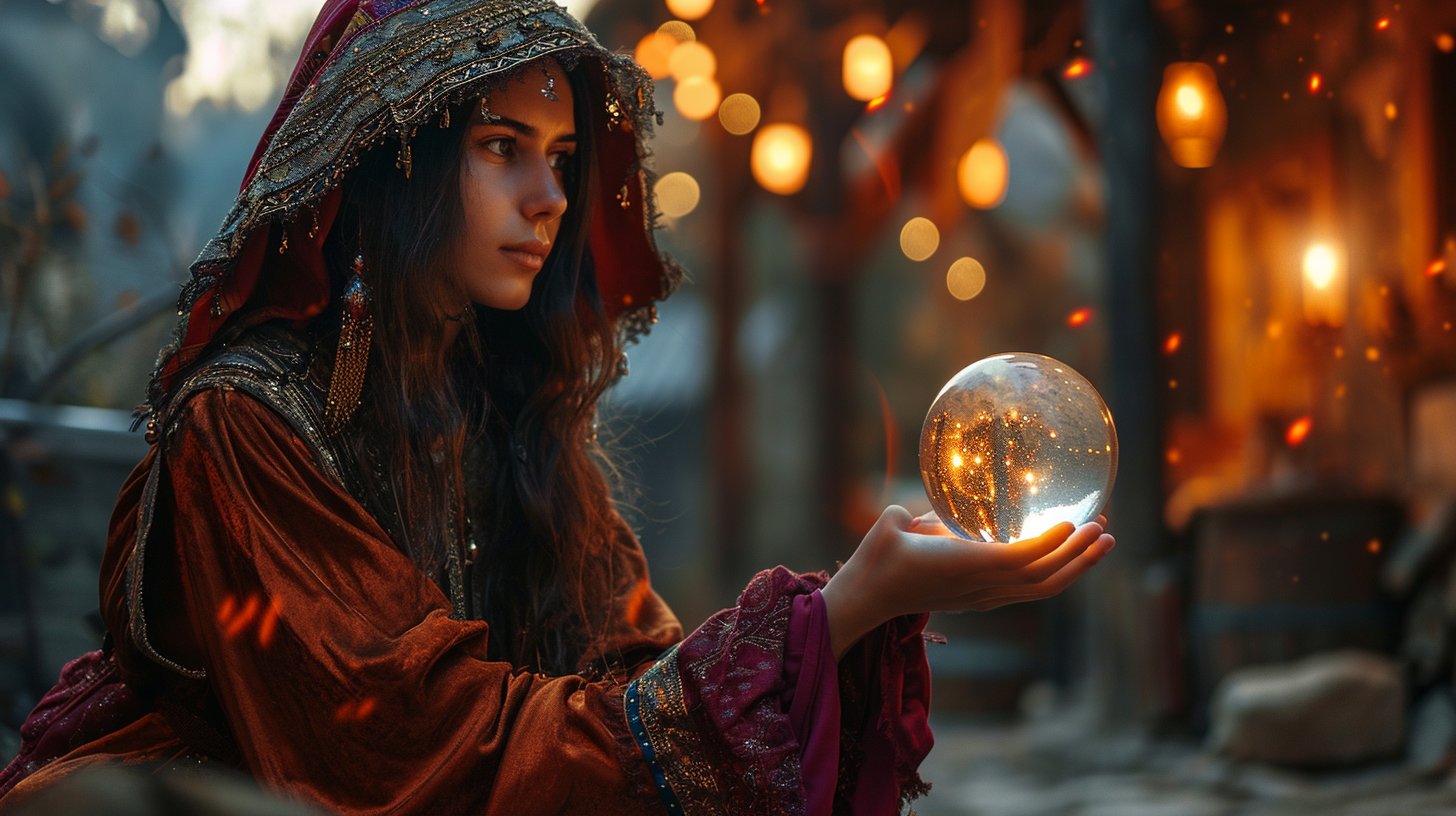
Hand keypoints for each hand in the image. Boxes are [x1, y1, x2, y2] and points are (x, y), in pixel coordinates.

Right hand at [819, 506, 1113, 660]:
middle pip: (1041, 579)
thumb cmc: (876, 558)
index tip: (1076, 522)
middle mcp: (978, 587)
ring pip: (1041, 590)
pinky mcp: (982, 599)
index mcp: (959, 567)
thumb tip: (938, 500)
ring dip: (1076, 567)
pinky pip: (1029, 590)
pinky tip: (1070, 554)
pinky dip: (1056, 573)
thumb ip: (917, 512)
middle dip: (1078, 556)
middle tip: (1105, 529)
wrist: (867, 599)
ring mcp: (983, 597)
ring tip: (1102, 542)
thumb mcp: (892, 525)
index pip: (1016, 559)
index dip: (1049, 544)